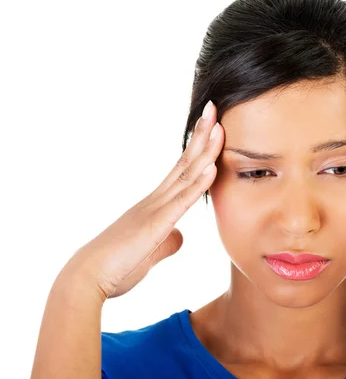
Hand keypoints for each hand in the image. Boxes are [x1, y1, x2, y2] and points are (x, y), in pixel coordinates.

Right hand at [61, 100, 222, 299]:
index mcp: (155, 205)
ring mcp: (155, 209)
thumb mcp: (150, 253)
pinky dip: (198, 184)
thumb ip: (167, 242)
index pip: (182, 170)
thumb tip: (181, 236)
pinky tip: (212, 166)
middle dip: (202, 135)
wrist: (85, 278)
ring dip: (205, 150)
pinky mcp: (155, 225)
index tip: (211, 126)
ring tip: (218, 125)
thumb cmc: (115, 267)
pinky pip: (181, 202)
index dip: (198, 148)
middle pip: (184, 162)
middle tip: (213, 108)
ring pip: (185, 174)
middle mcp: (155, 200)